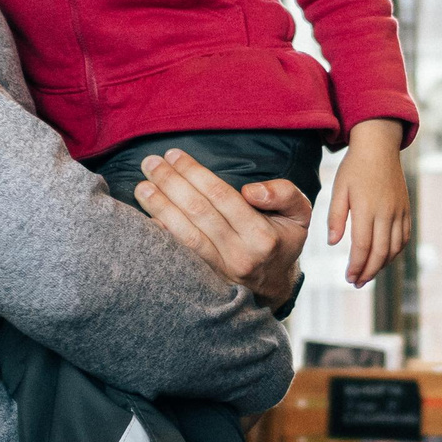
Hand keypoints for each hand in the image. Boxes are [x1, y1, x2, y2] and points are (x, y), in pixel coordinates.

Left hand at [133, 150, 310, 308]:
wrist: (274, 285)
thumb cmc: (283, 239)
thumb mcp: (299, 213)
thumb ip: (284, 194)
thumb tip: (250, 191)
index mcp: (263, 237)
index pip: (222, 197)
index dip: (195, 174)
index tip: (174, 155)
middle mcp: (240, 257)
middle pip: (198, 213)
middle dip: (171, 184)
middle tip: (150, 163)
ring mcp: (220, 273)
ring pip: (185, 236)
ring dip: (159, 208)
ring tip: (141, 186)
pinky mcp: (205, 282)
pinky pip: (179, 257)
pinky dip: (160, 237)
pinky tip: (143, 219)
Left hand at [326, 120, 410, 286]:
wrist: (379, 146)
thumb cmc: (354, 167)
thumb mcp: (339, 189)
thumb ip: (336, 217)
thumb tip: (334, 243)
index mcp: (367, 209)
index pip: (363, 247)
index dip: (356, 266)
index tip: (348, 277)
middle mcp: (386, 213)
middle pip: (380, 253)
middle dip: (368, 272)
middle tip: (356, 282)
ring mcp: (399, 212)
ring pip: (395, 248)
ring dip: (382, 265)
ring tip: (368, 273)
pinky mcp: (406, 209)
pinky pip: (404, 237)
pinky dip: (395, 252)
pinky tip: (384, 258)